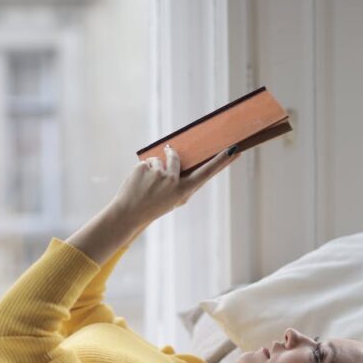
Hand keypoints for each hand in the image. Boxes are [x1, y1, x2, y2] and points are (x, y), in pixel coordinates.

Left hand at [111, 144, 239, 226]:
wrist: (129, 213)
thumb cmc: (154, 206)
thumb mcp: (174, 198)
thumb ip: (182, 180)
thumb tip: (183, 157)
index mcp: (183, 191)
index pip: (206, 173)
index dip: (221, 161)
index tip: (233, 150)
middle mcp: (173, 181)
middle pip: (176, 157)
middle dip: (170, 156)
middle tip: (163, 163)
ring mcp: (158, 174)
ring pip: (159, 159)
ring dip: (153, 167)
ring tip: (146, 185)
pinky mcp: (143, 168)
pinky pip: (146, 161)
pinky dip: (143, 170)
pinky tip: (139, 183)